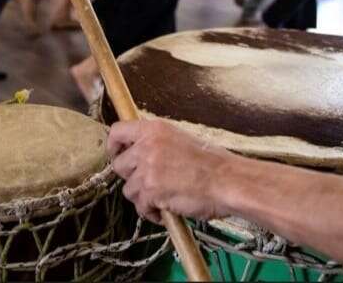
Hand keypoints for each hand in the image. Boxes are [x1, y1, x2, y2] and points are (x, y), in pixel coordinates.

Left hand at [108, 120, 229, 224]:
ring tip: (162, 198)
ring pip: (128, 189)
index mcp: (154, 129)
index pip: (117, 131)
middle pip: (119, 165)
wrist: (227, 180)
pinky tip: (165, 209)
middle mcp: (147, 146)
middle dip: (131, 177)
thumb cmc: (211, 163)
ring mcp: (147, 169)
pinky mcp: (151, 191)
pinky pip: (140, 207)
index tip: (120, 156)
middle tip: (149, 182)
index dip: (114, 147)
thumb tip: (138, 152)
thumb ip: (156, 143)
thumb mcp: (180, 139)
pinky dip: (151, 212)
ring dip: (143, 197)